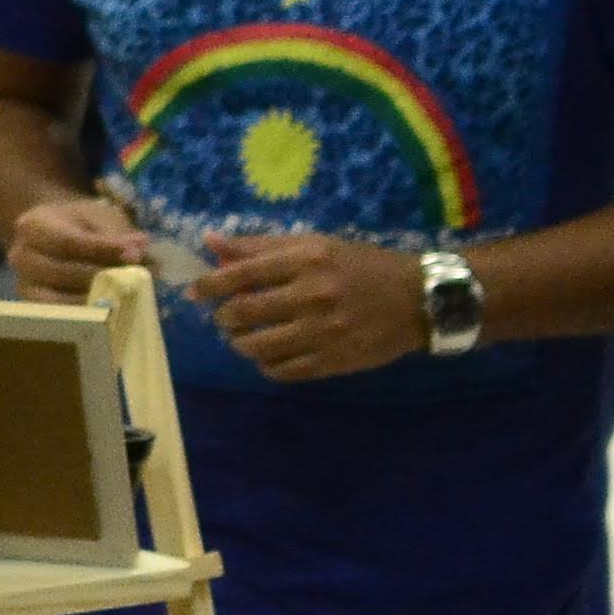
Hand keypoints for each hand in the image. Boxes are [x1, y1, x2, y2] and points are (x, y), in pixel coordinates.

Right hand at [2, 195, 149, 303]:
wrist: (58, 237)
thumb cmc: (80, 225)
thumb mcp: (98, 217)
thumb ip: (116, 234)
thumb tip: (136, 254)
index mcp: (32, 226)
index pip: (68, 242)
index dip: (102, 250)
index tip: (135, 255)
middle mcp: (20, 257)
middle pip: (63, 273)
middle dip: (104, 277)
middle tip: (137, 279)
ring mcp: (24, 286)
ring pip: (60, 300)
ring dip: (97, 300)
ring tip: (126, 296)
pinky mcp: (34, 309)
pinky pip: (61, 317)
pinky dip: (88, 315)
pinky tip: (111, 310)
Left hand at [193, 233, 434, 382]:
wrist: (418, 299)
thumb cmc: (362, 265)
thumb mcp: (316, 244)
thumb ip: (262, 246)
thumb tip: (211, 243)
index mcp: (307, 260)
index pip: (241, 273)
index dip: (209, 285)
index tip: (194, 292)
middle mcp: (313, 296)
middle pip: (243, 313)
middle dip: (225, 317)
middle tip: (228, 316)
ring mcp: (323, 333)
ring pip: (257, 347)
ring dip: (240, 343)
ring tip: (245, 336)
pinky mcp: (332, 362)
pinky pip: (282, 371)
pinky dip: (267, 364)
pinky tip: (270, 355)